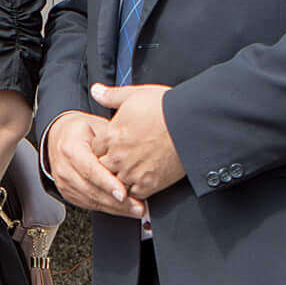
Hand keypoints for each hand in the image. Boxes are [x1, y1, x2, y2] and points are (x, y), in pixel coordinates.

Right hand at [43, 112, 144, 218]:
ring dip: (115, 208)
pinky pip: (89, 205)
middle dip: (116, 202)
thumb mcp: (97, 128)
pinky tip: (123, 209)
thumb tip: (135, 154)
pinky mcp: (67, 193)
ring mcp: (64, 183)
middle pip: (92, 189)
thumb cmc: (81, 131)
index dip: (107, 183)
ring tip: (135, 209)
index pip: (90, 169)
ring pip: (91, 201)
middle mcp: (64, 168)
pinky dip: (108, 208)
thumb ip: (112, 143)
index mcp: (70, 148)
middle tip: (137, 206)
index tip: (123, 194)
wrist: (61, 137)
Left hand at [93, 83, 184, 199]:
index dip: (103, 148)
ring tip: (132, 172)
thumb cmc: (165, 107)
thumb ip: (111, 96)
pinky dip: (136, 191)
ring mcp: (132, 172)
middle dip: (109, 165)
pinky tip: (142, 183)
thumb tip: (96, 90)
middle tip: (121, 161)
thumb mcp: (134, 95)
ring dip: (121, 179)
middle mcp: (118, 157)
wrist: (191, 123)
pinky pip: (134, 194)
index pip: (95, 149)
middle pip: (103, 168)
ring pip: (116, 184)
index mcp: (111, 136)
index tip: (112, 147)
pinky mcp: (149, 184)